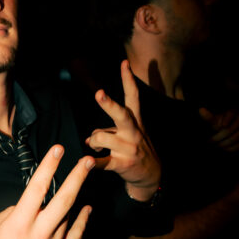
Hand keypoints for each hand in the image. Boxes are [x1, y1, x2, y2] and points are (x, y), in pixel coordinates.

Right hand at [0, 146, 93, 238]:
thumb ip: (10, 213)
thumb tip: (26, 204)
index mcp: (18, 224)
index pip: (37, 188)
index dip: (49, 166)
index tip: (58, 149)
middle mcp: (38, 234)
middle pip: (64, 199)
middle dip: (77, 176)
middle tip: (87, 160)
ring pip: (70, 215)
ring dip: (77, 195)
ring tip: (83, 177)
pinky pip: (75, 236)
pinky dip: (83, 221)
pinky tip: (87, 209)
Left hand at [85, 60, 160, 200]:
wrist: (151, 176)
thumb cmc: (135, 149)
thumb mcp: (128, 135)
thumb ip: (109, 131)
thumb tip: (89, 139)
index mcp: (135, 121)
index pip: (133, 97)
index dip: (128, 79)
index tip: (123, 63)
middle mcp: (133, 132)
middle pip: (121, 114)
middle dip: (108, 104)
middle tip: (99, 93)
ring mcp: (129, 148)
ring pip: (101, 137)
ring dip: (93, 141)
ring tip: (96, 148)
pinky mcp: (122, 164)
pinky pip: (101, 162)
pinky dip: (92, 163)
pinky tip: (88, 162)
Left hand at [199, 107, 238, 152]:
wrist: (234, 130)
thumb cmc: (222, 123)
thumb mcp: (216, 119)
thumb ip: (209, 117)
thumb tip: (201, 110)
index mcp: (234, 112)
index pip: (231, 113)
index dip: (226, 119)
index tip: (221, 126)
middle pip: (229, 130)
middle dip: (217, 137)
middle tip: (210, 141)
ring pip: (234, 138)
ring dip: (222, 144)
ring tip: (216, 145)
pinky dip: (231, 148)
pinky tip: (224, 148)